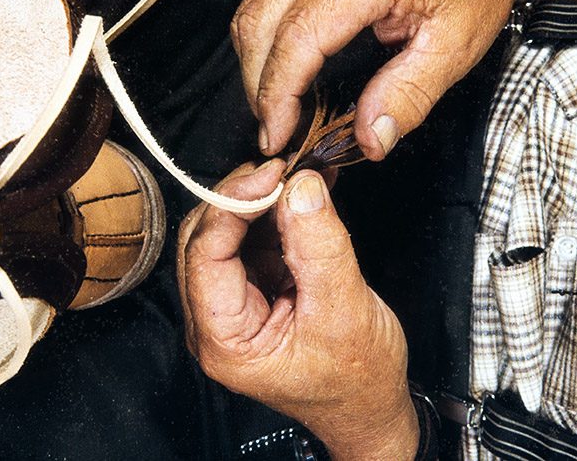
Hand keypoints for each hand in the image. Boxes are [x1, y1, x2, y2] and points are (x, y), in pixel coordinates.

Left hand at [178, 161, 418, 458]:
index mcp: (223, 339)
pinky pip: (252, 236)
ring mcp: (232, 301)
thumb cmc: (356, 381)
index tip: (271, 175)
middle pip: (206, 237)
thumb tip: (301, 186)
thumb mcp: (345, 311)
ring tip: (299, 175)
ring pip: (226, 231)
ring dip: (260, 199)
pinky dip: (275, 210)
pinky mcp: (253, 286)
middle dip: (243, 197)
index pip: (205, 255)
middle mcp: (214, 319)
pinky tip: (301, 191)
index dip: (233, 205)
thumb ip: (320, 247)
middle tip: (285, 170)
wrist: (370, 406)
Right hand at [231, 0, 518, 160]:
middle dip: (259, 89)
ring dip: (254, 70)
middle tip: (276, 135)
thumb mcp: (456, 49)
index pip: (300, 36)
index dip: (278, 93)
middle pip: (262, 25)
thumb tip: (369, 139)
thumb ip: (409, 96)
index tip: (278, 136)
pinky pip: (260, 3)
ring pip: (251, 14)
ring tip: (275, 113)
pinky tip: (278, 78)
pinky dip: (260, 47)